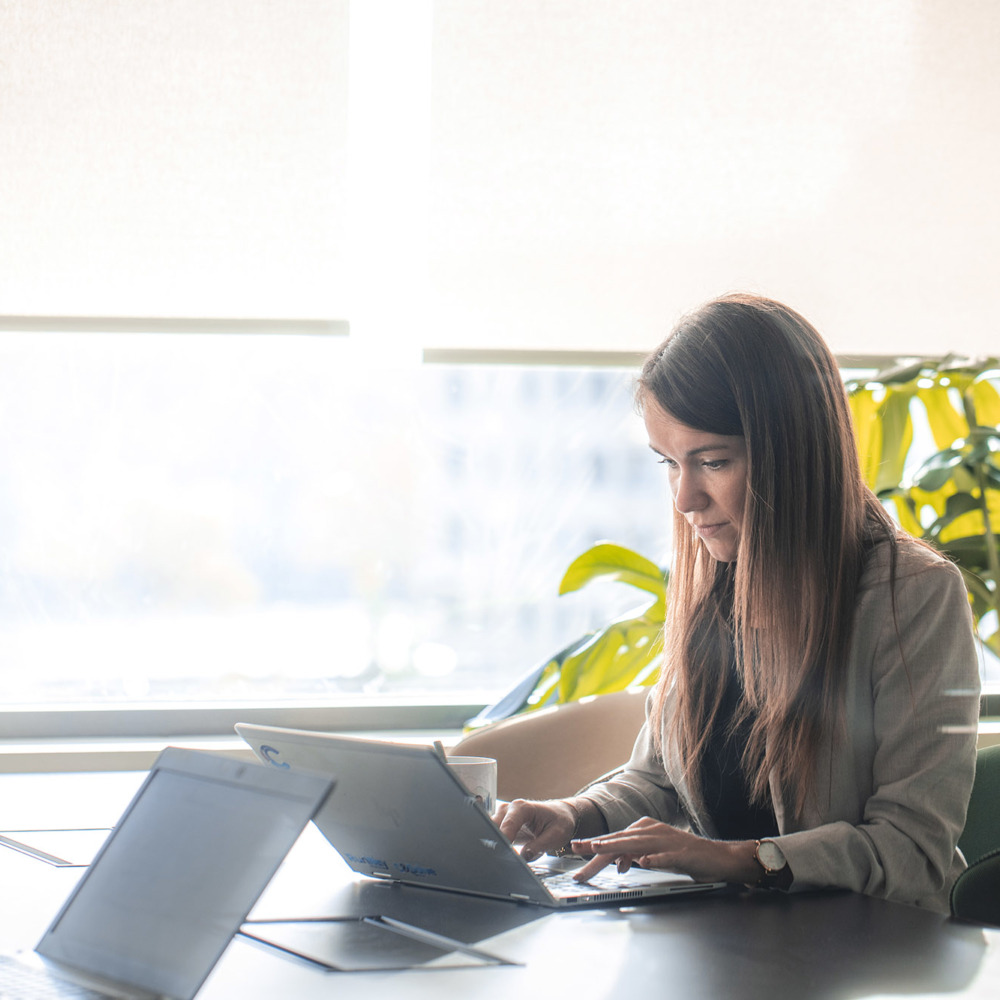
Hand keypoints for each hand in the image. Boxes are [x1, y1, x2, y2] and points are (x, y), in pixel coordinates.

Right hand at [493, 798, 577, 862]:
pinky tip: (502, 855)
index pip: (508, 825)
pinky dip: (496, 845)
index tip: (502, 854)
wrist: (560, 815)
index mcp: (522, 808)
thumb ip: (538, 846)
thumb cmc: (559, 822)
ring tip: (503, 858)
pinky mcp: (502, 824)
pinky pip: (493, 835)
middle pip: (493, 827)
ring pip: (490, 831)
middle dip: (495, 843)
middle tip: (501, 859)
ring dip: (495, 845)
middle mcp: (509, 809)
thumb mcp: (555, 836)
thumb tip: (522, 858)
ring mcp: (503, 816)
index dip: (504, 840)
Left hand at [570, 817, 748, 882]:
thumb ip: (637, 857)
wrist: (717, 857)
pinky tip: (644, 862)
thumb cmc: (684, 856)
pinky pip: (666, 856)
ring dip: (616, 847)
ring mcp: (667, 840)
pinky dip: (655, 859)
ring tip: (599, 849)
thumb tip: (619, 864)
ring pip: (637, 843)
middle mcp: (652, 831)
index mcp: (645, 830)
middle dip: (596, 846)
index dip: (594, 844)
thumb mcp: (655, 856)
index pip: (614, 838)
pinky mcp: (682, 852)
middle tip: (576, 849)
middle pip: (619, 840)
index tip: (574, 848)